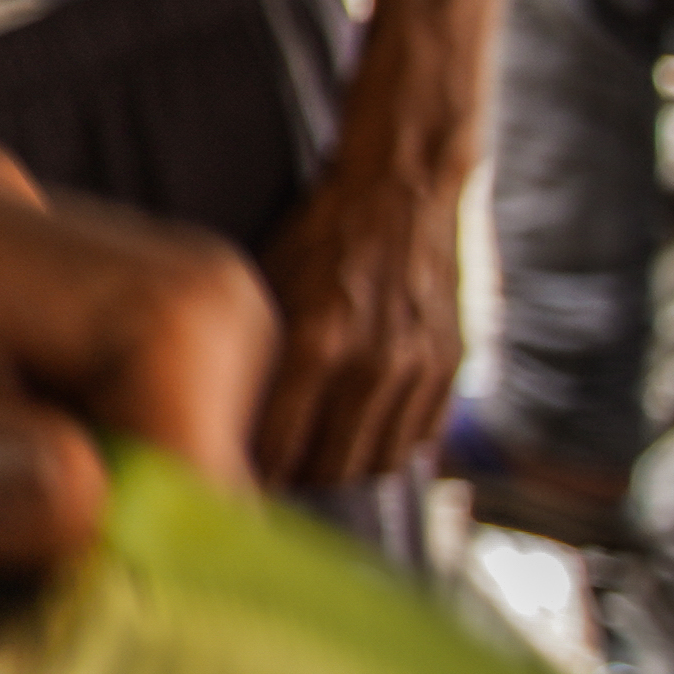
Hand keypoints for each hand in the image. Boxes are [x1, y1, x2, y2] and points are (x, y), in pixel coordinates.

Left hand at [250, 150, 462, 489]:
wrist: (402, 188)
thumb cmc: (318, 234)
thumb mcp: (265, 285)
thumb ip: (255, 355)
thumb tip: (221, 420)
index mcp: (317, 342)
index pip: (277, 448)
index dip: (248, 476)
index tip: (226, 483)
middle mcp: (372, 363)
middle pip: (329, 468)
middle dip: (291, 484)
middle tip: (263, 486)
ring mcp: (418, 368)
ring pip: (375, 462)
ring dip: (338, 473)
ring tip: (306, 468)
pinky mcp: (451, 365)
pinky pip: (416, 438)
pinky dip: (384, 449)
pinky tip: (354, 440)